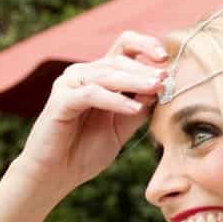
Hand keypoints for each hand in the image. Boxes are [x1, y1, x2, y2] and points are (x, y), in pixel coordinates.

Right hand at [16, 32, 167, 192]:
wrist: (56, 175)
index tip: (166, 59)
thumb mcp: (121, 128)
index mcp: (99, 76)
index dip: (146, 46)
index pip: (125, 46)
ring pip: (107, 75)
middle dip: (145, 70)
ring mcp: (70, 85)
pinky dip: (115, 100)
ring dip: (134, 82)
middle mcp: (83, 74)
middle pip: (119, 60)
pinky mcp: (61, 100)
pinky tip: (134, 109)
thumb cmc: (85, 151)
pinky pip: (92, 94)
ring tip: (156, 89)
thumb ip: (138, 108)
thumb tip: (161, 89)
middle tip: (165, 80)